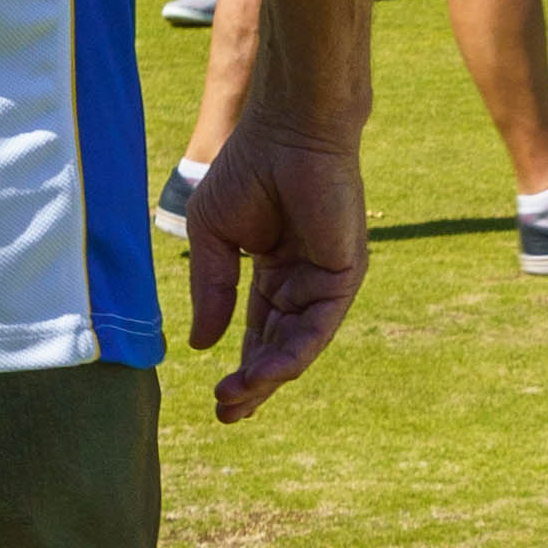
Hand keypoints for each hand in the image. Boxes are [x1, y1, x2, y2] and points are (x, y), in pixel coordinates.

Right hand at [176, 121, 367, 420]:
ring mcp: (326, 280)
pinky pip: (319, 325)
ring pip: (299, 344)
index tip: (217, 400)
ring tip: (235, 401)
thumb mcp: (213, 239)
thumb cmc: (248, 170)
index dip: (240, 366)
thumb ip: (211, 290)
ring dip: (267, 376)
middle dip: (253, 383)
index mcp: (274, 271)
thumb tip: (202, 346)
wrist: (286, 132)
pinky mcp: (345, 274)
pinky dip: (293, 353)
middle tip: (226, 414)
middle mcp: (303, 281)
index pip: (259, 330)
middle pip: (279, 345)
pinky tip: (266, 374)